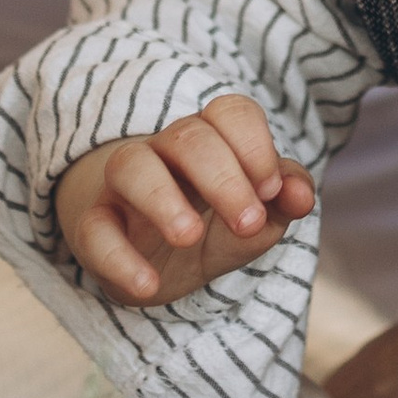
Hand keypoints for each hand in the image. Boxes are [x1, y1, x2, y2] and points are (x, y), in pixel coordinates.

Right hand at [54, 97, 316, 311]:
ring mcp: (124, 187)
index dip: (255, 145)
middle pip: (187, 137)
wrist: (152, 262)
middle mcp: (164, 152)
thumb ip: (284, 200)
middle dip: (223, 177)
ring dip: (163, 199)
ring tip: (188, 237)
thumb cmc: (211, 224)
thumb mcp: (255, 216)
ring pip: (132, 166)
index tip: (271, 191)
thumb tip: (302, 195)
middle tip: (248, 221)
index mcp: (211, 140)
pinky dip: (118, 257)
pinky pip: (95, 229)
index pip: (229, 113)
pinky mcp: (95, 226)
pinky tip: (148, 284)